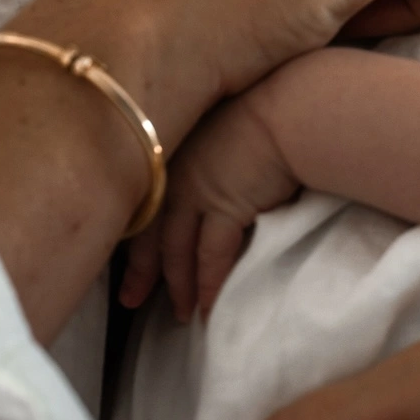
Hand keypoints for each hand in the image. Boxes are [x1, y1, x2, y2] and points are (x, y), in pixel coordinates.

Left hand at [122, 90, 298, 318]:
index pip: (146, 201)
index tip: (127, 260)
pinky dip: (209, 285)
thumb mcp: (226, 126)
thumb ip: (212, 153)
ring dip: (179, 285)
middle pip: (151, 231)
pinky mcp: (225, 208)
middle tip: (132, 299)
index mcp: (174, 150)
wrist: (292, 106)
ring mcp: (197, 191)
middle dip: (141, 270)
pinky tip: (209, 307)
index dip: (134, 234)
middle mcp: (177, 173)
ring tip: (182, 313)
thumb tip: (218, 174)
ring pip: (177, 249)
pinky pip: (211, 256)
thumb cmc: (269, 106)